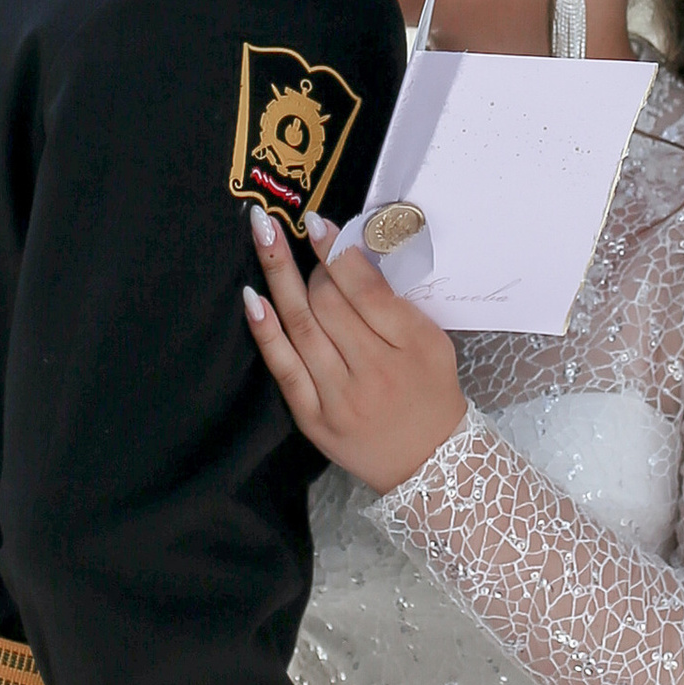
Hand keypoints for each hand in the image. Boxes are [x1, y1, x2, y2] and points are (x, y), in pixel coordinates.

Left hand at [243, 204, 466, 493]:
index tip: (316, 221)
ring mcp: (339, 398)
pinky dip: (265, 331)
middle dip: (309, 265)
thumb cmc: (431, 392)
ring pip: (303, 328)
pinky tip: (251, 297)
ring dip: (278, 277)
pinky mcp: (312, 419)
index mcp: (412, 346)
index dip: (337, 252)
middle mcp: (374, 373)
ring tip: (262, 236)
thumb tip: (349, 251)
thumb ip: (395, 300)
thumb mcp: (431, 340)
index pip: (367, 291)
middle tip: (295, 237)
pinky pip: (283, 368)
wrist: (430, 464)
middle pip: (329, 305)